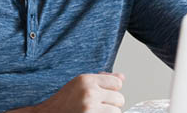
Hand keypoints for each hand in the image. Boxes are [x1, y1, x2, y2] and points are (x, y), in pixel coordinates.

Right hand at [9, 73, 125, 112]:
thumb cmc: (63, 101)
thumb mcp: (80, 84)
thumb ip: (102, 79)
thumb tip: (122, 77)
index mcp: (86, 80)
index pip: (117, 82)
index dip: (112, 90)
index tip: (104, 94)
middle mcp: (89, 92)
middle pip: (119, 99)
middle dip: (111, 104)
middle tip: (98, 106)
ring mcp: (90, 108)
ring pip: (117, 112)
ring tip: (96, 111)